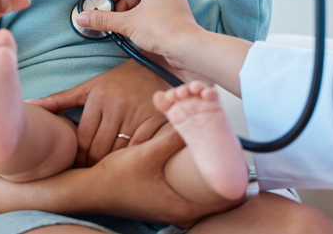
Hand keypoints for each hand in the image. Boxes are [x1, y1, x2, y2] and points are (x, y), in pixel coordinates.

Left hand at [27, 59, 170, 166]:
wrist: (155, 66)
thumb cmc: (117, 81)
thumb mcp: (89, 87)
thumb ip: (59, 100)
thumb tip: (29, 105)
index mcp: (98, 97)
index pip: (83, 140)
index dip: (78, 159)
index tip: (77, 168)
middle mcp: (117, 105)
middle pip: (100, 150)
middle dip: (93, 166)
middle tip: (91, 176)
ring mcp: (138, 113)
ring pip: (120, 152)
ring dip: (113, 166)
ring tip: (108, 174)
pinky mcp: (157, 119)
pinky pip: (141, 148)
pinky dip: (134, 159)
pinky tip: (130, 164)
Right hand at [78, 0, 202, 60]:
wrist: (188, 47)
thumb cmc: (163, 29)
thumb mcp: (127, 23)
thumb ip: (103, 19)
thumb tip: (82, 18)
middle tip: (101, 5)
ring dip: (125, 4)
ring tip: (113, 17)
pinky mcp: (174, 10)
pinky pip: (151, 4)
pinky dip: (137, 11)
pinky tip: (127, 23)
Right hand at [85, 130, 241, 224]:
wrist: (90, 191)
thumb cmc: (115, 178)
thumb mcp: (145, 154)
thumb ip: (170, 138)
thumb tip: (191, 119)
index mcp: (182, 206)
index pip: (226, 201)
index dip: (238, 183)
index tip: (242, 164)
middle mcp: (180, 213)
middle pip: (218, 201)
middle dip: (227, 180)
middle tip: (233, 157)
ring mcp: (172, 211)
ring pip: (205, 199)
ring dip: (212, 181)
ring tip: (219, 159)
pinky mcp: (165, 205)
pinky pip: (192, 196)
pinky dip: (198, 184)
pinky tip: (196, 167)